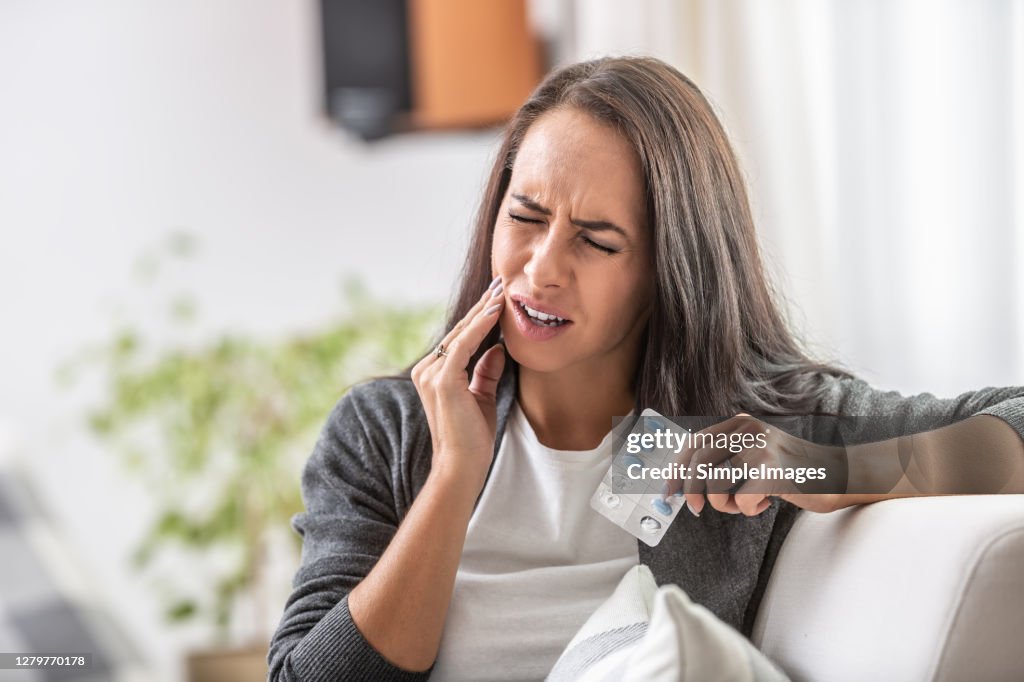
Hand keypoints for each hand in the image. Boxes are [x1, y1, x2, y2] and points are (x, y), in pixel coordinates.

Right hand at [411, 276, 506, 489]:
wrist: (462, 466)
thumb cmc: (472, 437)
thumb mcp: (482, 397)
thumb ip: (485, 372)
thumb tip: (497, 348)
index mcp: (433, 373)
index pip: (459, 339)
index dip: (478, 318)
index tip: (496, 298)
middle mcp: (427, 370)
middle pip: (459, 331)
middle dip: (481, 307)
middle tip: (500, 285)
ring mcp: (431, 374)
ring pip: (461, 334)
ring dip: (483, 311)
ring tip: (501, 292)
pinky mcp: (442, 380)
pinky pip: (463, 345)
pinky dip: (480, 326)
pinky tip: (494, 312)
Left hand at [662, 414, 846, 515]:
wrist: (840, 476)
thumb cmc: (793, 472)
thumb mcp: (757, 453)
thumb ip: (727, 458)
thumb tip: (684, 482)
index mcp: (741, 424)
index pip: (695, 442)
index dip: (677, 467)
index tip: (668, 489)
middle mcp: (749, 431)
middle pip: (699, 462)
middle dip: (690, 490)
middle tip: (693, 509)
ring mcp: (762, 449)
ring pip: (716, 484)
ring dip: (723, 505)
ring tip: (741, 506)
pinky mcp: (773, 472)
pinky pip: (741, 501)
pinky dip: (748, 510)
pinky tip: (766, 504)